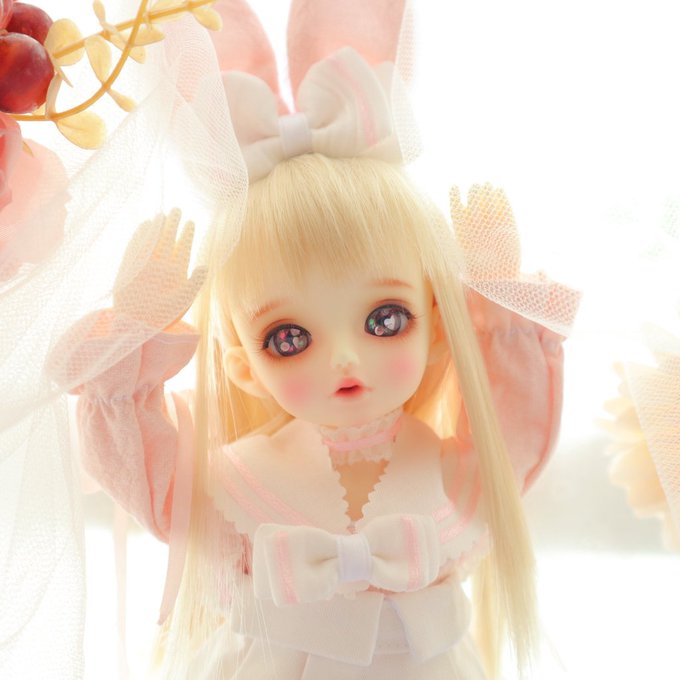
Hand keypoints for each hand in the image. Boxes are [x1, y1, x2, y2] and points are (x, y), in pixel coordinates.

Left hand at [113, 209, 206, 328]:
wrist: (134, 324)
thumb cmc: (163, 315)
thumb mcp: (184, 302)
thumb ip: (195, 282)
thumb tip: (205, 265)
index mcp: (174, 271)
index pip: (182, 245)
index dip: (187, 232)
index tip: (190, 222)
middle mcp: (158, 263)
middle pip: (166, 236)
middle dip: (173, 221)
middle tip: (176, 210)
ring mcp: (142, 262)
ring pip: (150, 237)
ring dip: (157, 224)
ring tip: (161, 214)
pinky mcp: (127, 265)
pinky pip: (135, 243)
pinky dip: (140, 233)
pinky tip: (144, 226)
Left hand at [449, 183, 520, 279]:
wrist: (498, 279)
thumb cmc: (477, 272)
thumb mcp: (460, 256)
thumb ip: (453, 243)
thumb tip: (439, 227)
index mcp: (463, 231)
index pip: (457, 210)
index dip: (455, 198)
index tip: (454, 187)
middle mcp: (477, 225)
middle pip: (474, 204)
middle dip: (474, 195)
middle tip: (474, 188)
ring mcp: (493, 224)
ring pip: (488, 203)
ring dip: (486, 193)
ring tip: (485, 186)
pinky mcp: (509, 225)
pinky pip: (504, 209)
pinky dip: (502, 199)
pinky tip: (498, 190)